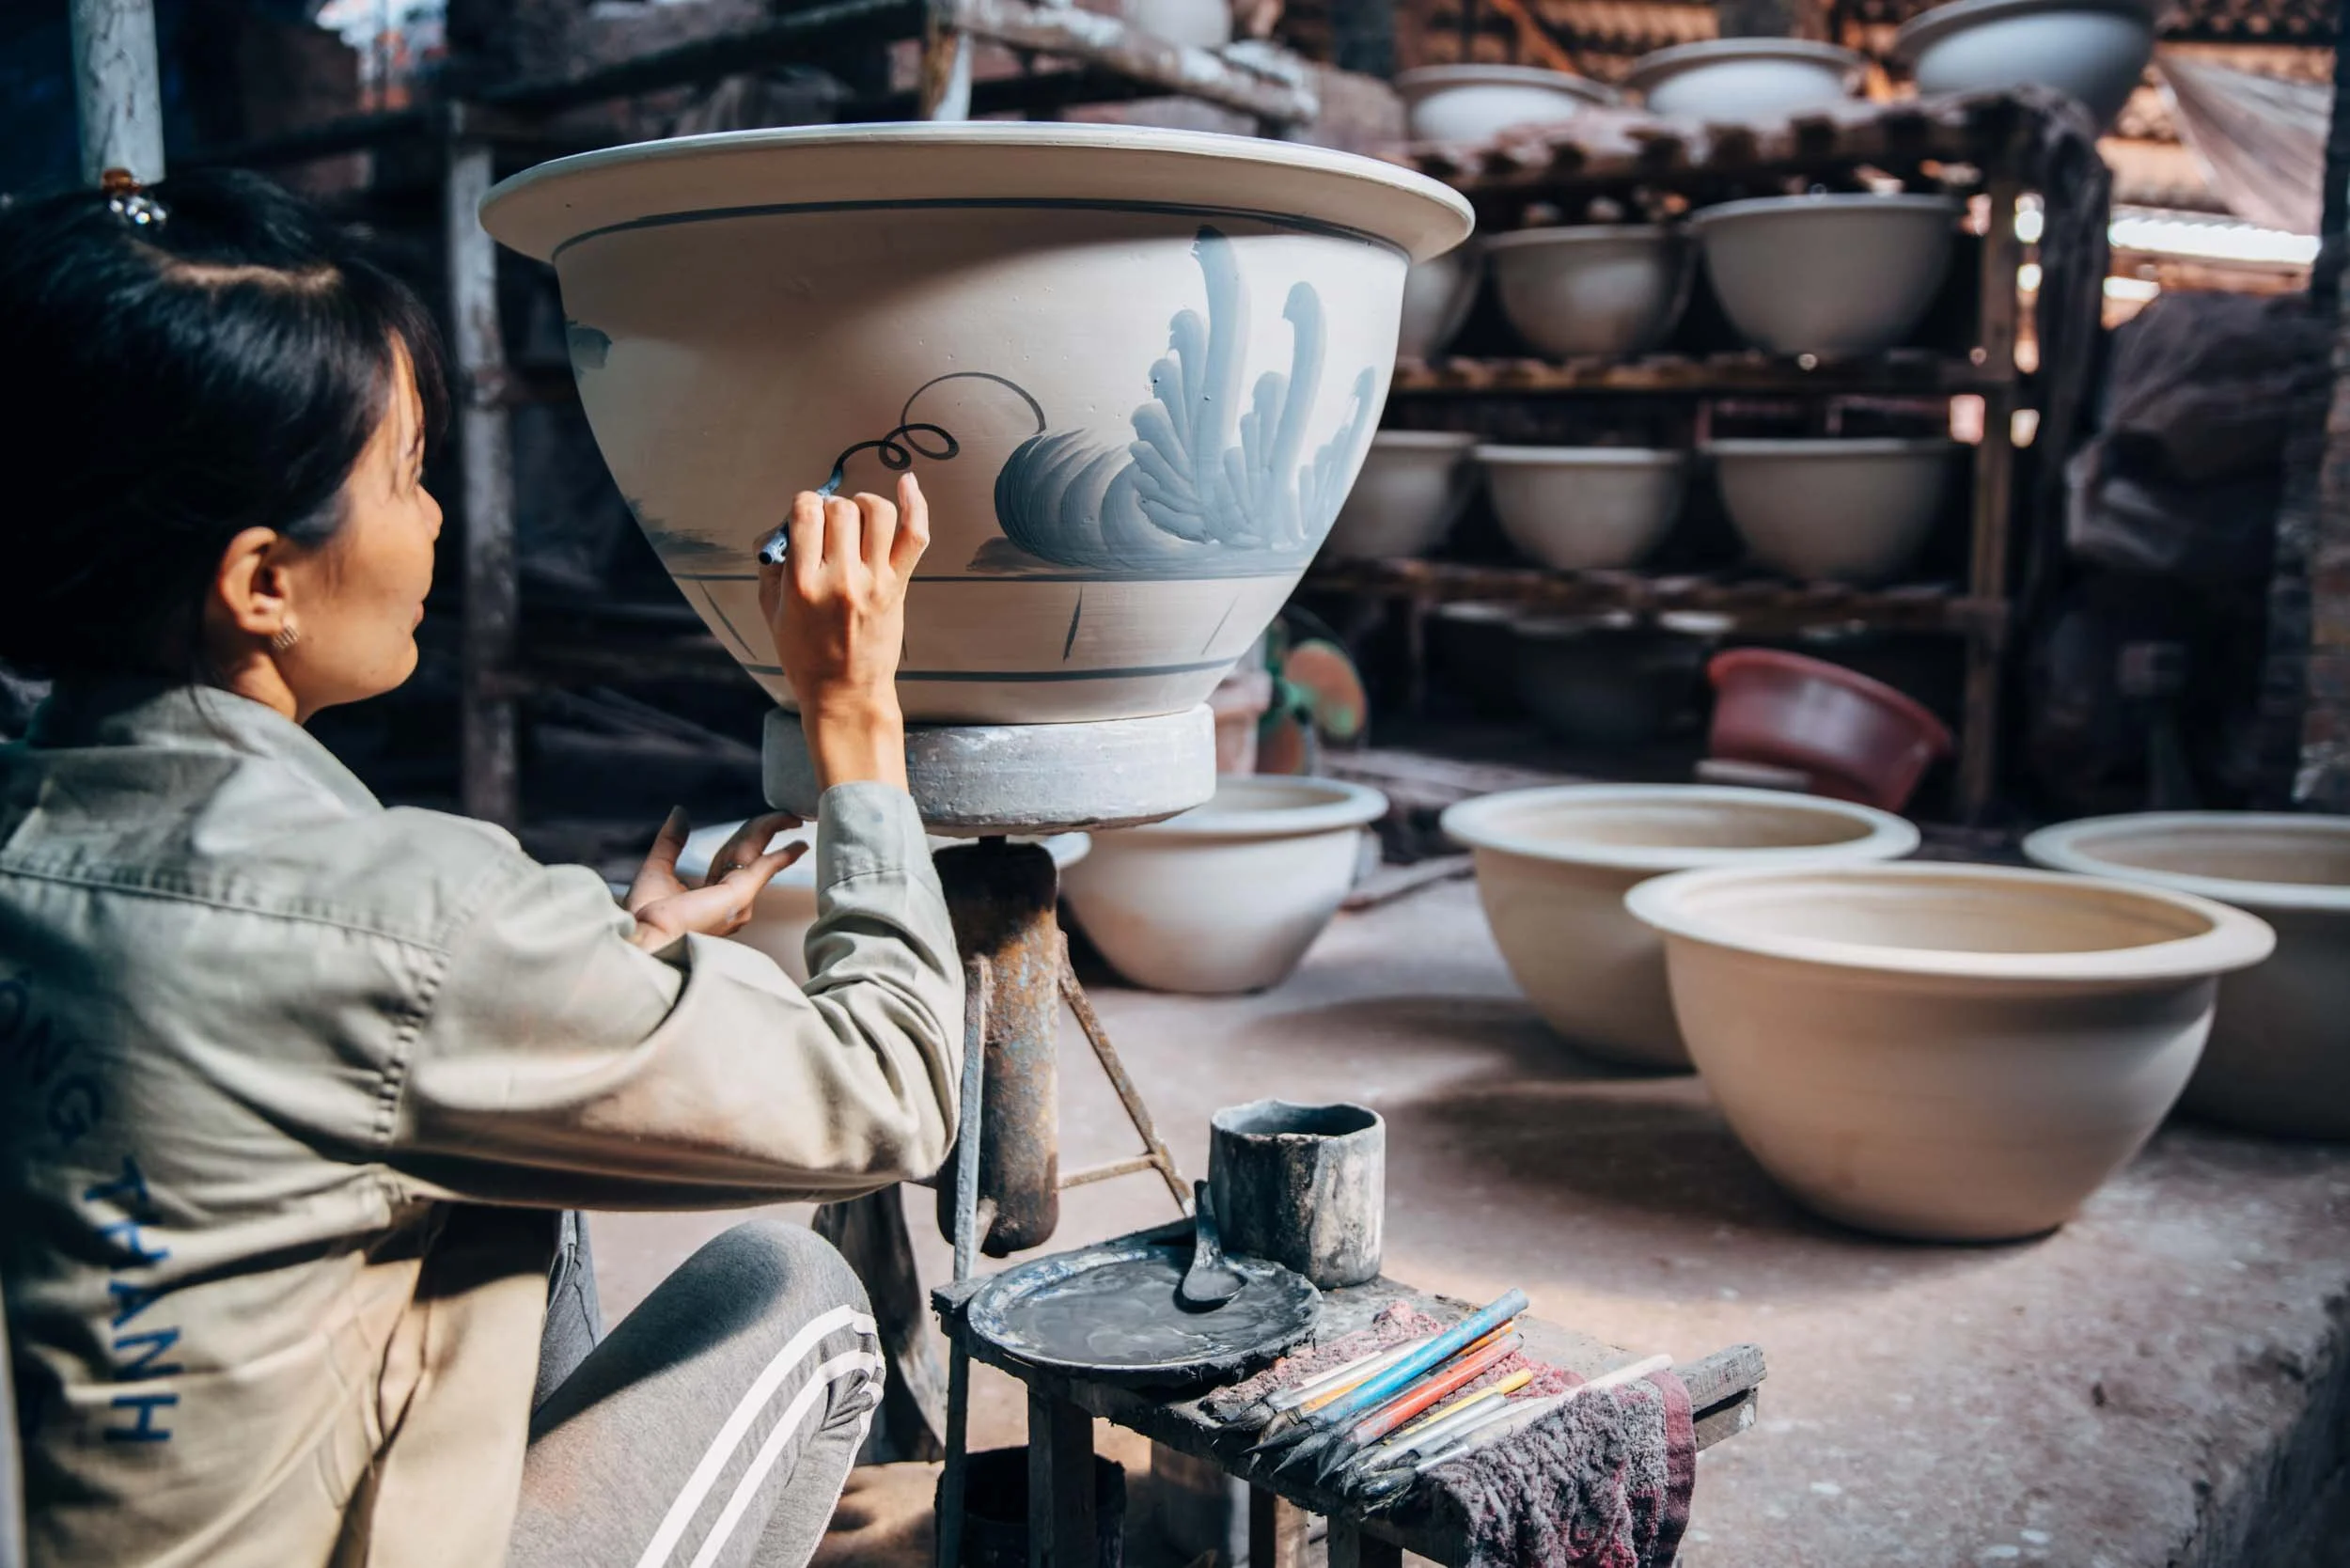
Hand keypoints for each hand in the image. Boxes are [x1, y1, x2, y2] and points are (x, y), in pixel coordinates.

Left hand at [624, 809, 805, 950]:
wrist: (644, 937)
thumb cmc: (646, 917)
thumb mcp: (658, 867)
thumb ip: (672, 841)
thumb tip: (680, 812)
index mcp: (712, 897)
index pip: (735, 860)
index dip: (749, 838)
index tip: (763, 825)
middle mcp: (731, 901)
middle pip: (750, 853)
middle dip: (767, 830)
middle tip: (789, 816)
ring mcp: (738, 900)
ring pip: (755, 852)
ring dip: (772, 830)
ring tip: (791, 816)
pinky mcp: (739, 895)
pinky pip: (766, 867)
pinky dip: (784, 855)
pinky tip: (799, 846)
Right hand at [759, 473, 928, 790]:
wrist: (845, 693)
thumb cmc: (803, 654)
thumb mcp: (770, 610)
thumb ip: (772, 563)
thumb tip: (781, 524)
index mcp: (803, 583)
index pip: (806, 512)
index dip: (804, 504)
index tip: (804, 517)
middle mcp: (841, 579)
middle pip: (842, 509)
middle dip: (832, 506)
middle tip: (829, 526)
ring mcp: (874, 582)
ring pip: (878, 513)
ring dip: (865, 503)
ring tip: (857, 516)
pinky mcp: (898, 586)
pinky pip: (915, 535)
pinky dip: (915, 504)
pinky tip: (907, 483)